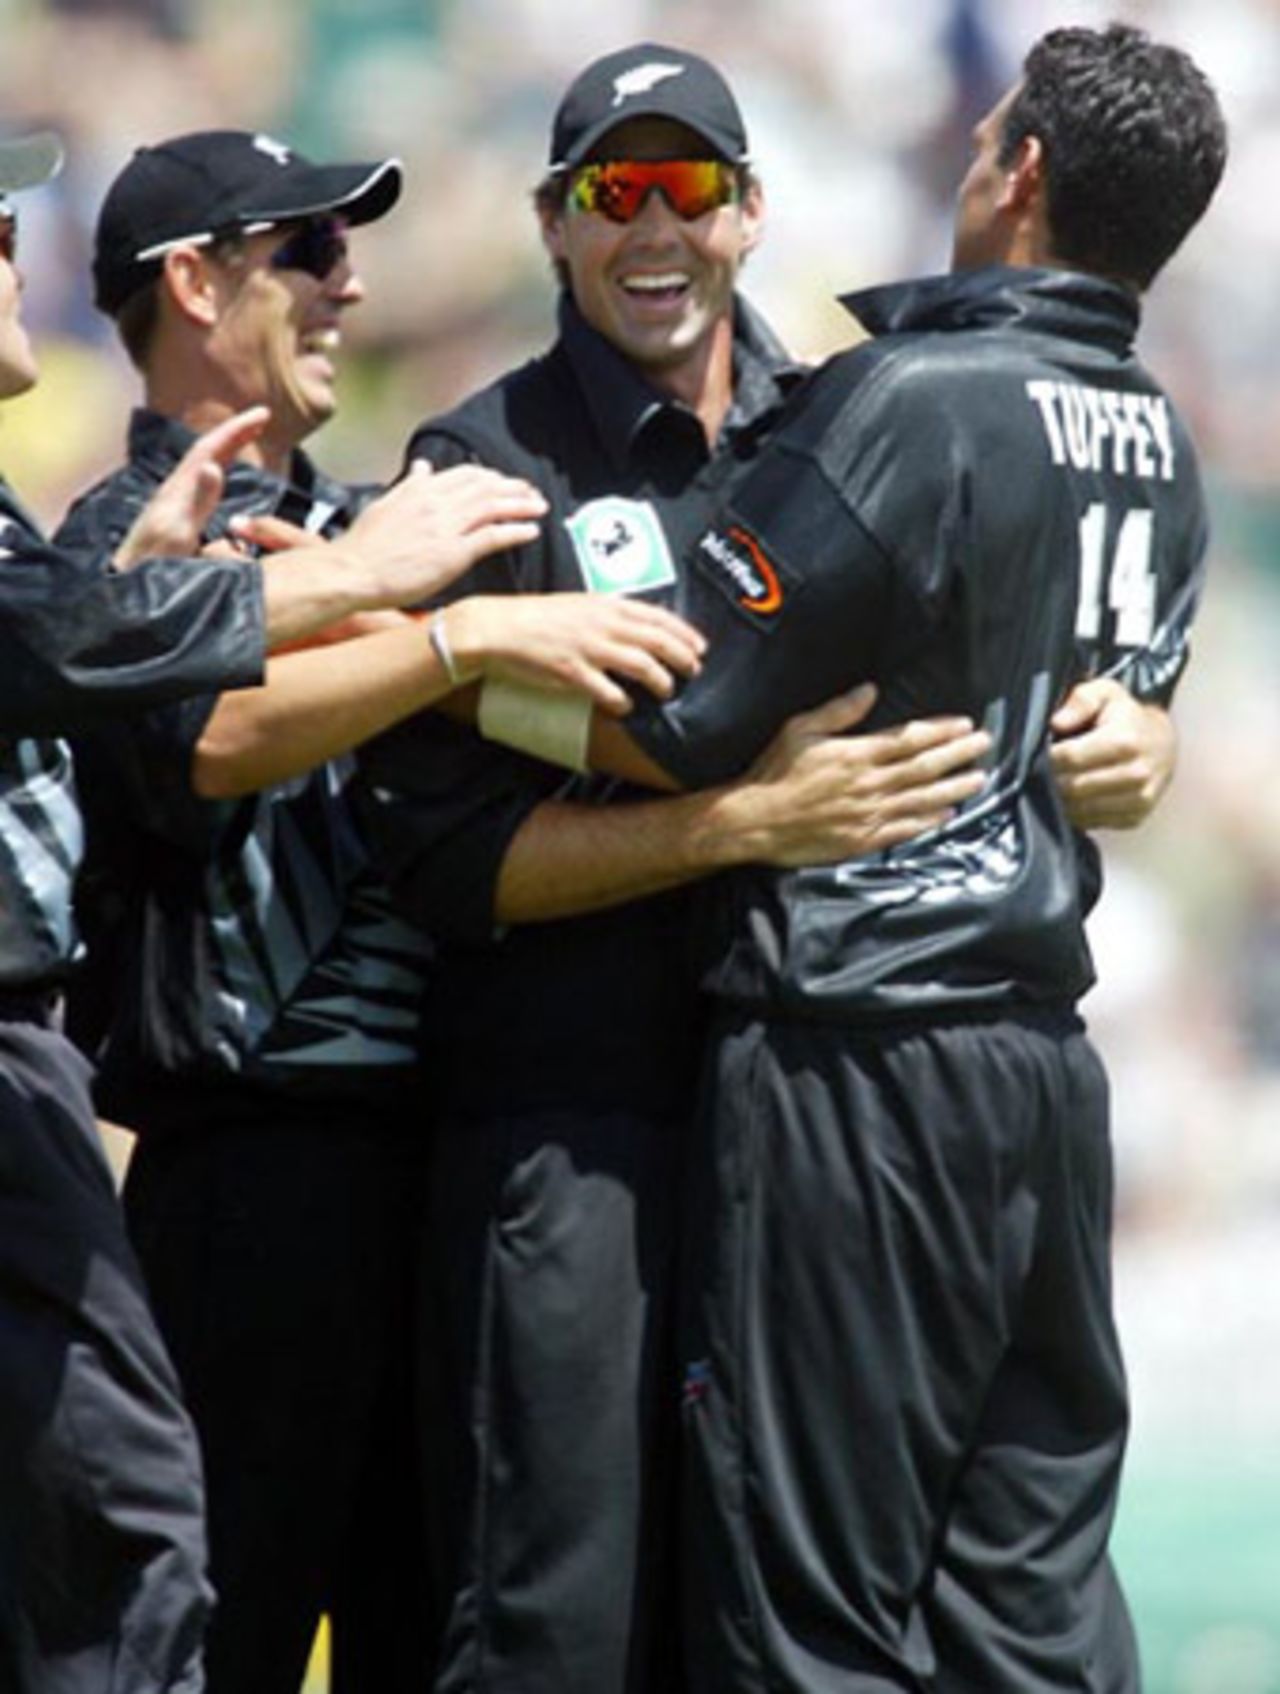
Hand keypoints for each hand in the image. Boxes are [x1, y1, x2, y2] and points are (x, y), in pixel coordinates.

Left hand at [113, 406, 269, 569]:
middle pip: (207, 451)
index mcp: (177, 489)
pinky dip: (218, 469)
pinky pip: (201, 483)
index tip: (262, 413)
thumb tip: (215, 465)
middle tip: (261, 418)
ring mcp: (172, 505)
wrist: (124, 589)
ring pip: (202, 465)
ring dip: (227, 448)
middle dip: (234, 432)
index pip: (210, 449)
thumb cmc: (151, 566)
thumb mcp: (179, 533)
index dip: (236, 429)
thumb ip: (198, 500)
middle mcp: (173, 492)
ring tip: (246, 439)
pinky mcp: (173, 519)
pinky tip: (222, 478)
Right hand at [325, 462, 547, 608]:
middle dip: (514, 488)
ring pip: (493, 507)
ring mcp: (446, 527)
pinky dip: (515, 531)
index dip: (491, 478)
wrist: (352, 571)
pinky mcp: (452, 553)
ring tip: (541, 507)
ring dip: (521, 505)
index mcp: (421, 490)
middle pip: (486, 487)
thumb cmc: (364, 546)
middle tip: (533, 493)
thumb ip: (409, 486)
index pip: (466, 475)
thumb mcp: (386, 504)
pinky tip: (531, 531)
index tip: (506, 483)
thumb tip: (422, 467)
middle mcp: (437, 502)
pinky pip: (491, 537)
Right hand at [444, 593, 705, 711]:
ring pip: (643, 666)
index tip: (700, 646)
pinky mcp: (573, 672)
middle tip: (693, 671)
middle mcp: (603, 624)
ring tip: (666, 691)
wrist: (499, 627)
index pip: (658, 617)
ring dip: (661, 681)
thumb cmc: (538, 617)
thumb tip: (638, 628)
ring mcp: (590, 648)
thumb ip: (609, 614)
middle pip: (659, 642)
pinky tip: (626, 707)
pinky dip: (623, 702)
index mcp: (606, 605)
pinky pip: (610, 692)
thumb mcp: (579, 604)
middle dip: (683, 658)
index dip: (685, 633)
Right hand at [721, 685, 990, 867]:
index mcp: (855, 754)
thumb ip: (838, 711)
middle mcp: (868, 783)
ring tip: (979, 778)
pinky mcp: (862, 839)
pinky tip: (948, 814)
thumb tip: (870, 690)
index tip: (964, 725)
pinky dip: (929, 821)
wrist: (753, 822)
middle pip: (924, 767)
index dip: (941, 731)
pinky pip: (904, 829)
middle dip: (957, 755)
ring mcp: (868, 814)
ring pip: (921, 798)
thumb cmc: (773, 773)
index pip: (909, 739)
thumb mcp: (799, 730)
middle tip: (984, 745)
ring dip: (954, 788)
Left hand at [1050, 677, 1175, 829]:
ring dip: (1059, 799)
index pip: (1070, 758)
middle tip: (1039, 771)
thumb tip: (1056, 722)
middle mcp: (1136, 774)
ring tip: (1052, 783)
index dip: (1047, 757)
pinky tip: (1070, 797)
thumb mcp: (1105, 693)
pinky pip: (1091, 823)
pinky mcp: (1134, 818)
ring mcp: (1138, 800)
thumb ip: (1080, 700)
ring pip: (1080, 810)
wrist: (1162, 744)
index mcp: (1126, 741)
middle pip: (1073, 787)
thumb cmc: (1126, 717)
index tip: (1038, 753)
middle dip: (1049, 780)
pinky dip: (1074, 813)